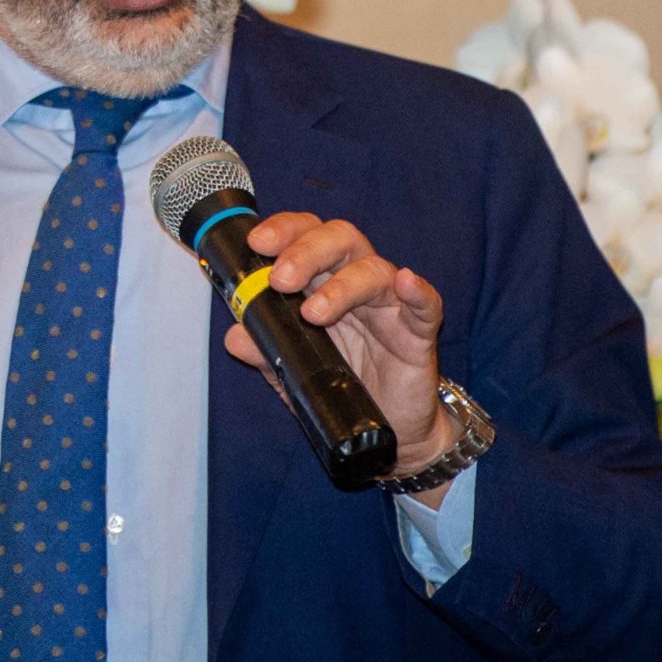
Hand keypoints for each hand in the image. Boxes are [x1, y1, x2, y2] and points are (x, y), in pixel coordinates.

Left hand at [226, 214, 460, 501]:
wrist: (386, 430)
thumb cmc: (341, 386)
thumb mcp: (292, 371)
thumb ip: (265, 350)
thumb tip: (234, 336)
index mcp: (322, 281)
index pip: (305, 236)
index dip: (283, 231)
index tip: (256, 243)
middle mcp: (356, 282)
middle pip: (339, 240)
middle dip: (306, 251)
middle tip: (279, 279)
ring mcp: (389, 305)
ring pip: (373, 269)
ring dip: (341, 284)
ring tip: (313, 312)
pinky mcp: (419, 332)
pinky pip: (426, 303)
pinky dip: (417, 290)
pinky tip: (405, 282)